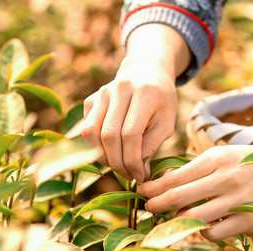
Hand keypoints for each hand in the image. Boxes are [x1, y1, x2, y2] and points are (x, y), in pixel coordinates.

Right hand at [82, 56, 176, 181]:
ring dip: (103, 157)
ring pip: (91, 133)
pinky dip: (96, 146)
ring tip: (119, 166)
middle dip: (118, 163)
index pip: (130, 134)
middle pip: (108, 135)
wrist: (146, 72)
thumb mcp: (166, 122)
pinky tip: (112, 152)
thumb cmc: (161, 102)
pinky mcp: (90, 99)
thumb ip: (152, 146)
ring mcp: (101, 93)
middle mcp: (119, 89)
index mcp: (144, 93)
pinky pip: (86, 129)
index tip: (139, 176)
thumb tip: (140, 174)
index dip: (132, 160)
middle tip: (129, 176)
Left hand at [137, 107, 252, 241]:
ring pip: (193, 218)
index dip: (153, 188)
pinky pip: (213, 233)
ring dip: (176, 220)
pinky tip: (201, 224)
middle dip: (156, 205)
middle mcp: (225, 179)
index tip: (142, 192)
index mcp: (214, 160)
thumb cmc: (241, 162)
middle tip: (149, 208)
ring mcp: (238, 201)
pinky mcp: (249, 220)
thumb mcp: (216, 156)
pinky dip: (201, 231)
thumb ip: (191, 170)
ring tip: (172, 218)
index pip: (173, 178)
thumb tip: (159, 186)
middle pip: (178, 198)